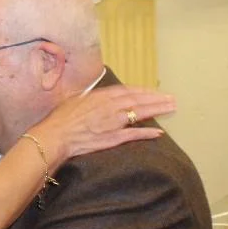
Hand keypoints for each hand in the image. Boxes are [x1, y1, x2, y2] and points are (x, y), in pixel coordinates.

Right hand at [28, 84, 174, 165]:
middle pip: (138, 100)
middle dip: (156, 99)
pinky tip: (159, 132)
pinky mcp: (113, 138)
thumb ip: (90, 97)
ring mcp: (113, 122)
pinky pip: (134, 134)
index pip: (128, 91)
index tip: (154, 92)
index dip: (143, 91)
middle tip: (171, 98)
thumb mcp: (74, 99)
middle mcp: (110, 106)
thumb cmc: (61, 118)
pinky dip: (147, 133)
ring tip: (171, 108)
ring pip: (140, 113)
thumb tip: (96, 94)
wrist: (56, 135)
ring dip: (157, 110)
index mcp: (101, 96)